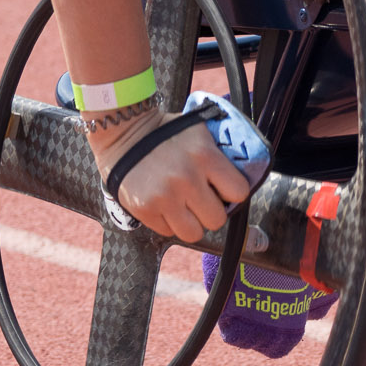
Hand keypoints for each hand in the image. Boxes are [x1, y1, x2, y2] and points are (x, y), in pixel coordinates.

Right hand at [90, 103, 258, 244]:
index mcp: (205, 157)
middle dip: (211, 211)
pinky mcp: (144, 210)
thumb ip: (220, 155)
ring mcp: (164, 197)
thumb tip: (241, 181)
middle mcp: (186, 179)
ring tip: (184, 206)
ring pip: (194, 233)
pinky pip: (168, 232)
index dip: (232, 192)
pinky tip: (164, 205)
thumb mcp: (199, 133)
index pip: (239, 192)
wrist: (123, 133)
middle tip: (202, 199)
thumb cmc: (165, 133)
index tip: (224, 189)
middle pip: (217, 219)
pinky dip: (168, 223)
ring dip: (192, 223)